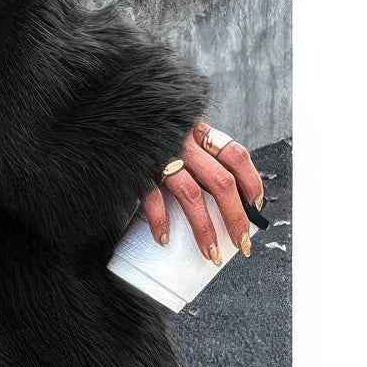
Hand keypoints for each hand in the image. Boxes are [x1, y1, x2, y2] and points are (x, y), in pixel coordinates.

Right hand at [140, 122, 267, 263]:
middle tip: (242, 242)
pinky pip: (152, 198)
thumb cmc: (145, 127)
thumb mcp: (176, 129)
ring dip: (204, 229)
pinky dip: (160, 221)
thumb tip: (221, 191)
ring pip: (191, 195)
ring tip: (210, 253)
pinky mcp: (136, 169)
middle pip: (221, 182)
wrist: (109, 113)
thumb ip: (196, 150)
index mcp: (197, 131)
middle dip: (235, 217)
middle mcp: (183, 142)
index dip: (252, 182)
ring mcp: (159, 156)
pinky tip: (164, 238)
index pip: (236, 156)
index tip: (256, 206)